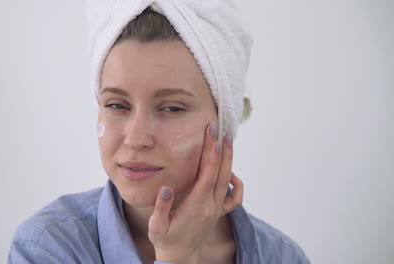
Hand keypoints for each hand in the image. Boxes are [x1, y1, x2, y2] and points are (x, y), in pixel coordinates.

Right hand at [148, 122, 243, 262]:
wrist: (179, 257)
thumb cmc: (165, 240)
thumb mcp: (157, 227)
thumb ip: (160, 208)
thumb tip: (166, 189)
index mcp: (195, 206)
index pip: (207, 175)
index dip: (211, 154)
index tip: (212, 136)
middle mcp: (210, 206)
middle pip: (221, 173)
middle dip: (221, 149)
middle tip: (221, 130)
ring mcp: (216, 209)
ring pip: (228, 181)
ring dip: (229, 160)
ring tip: (226, 141)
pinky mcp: (218, 213)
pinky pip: (234, 198)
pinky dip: (236, 183)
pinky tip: (230, 173)